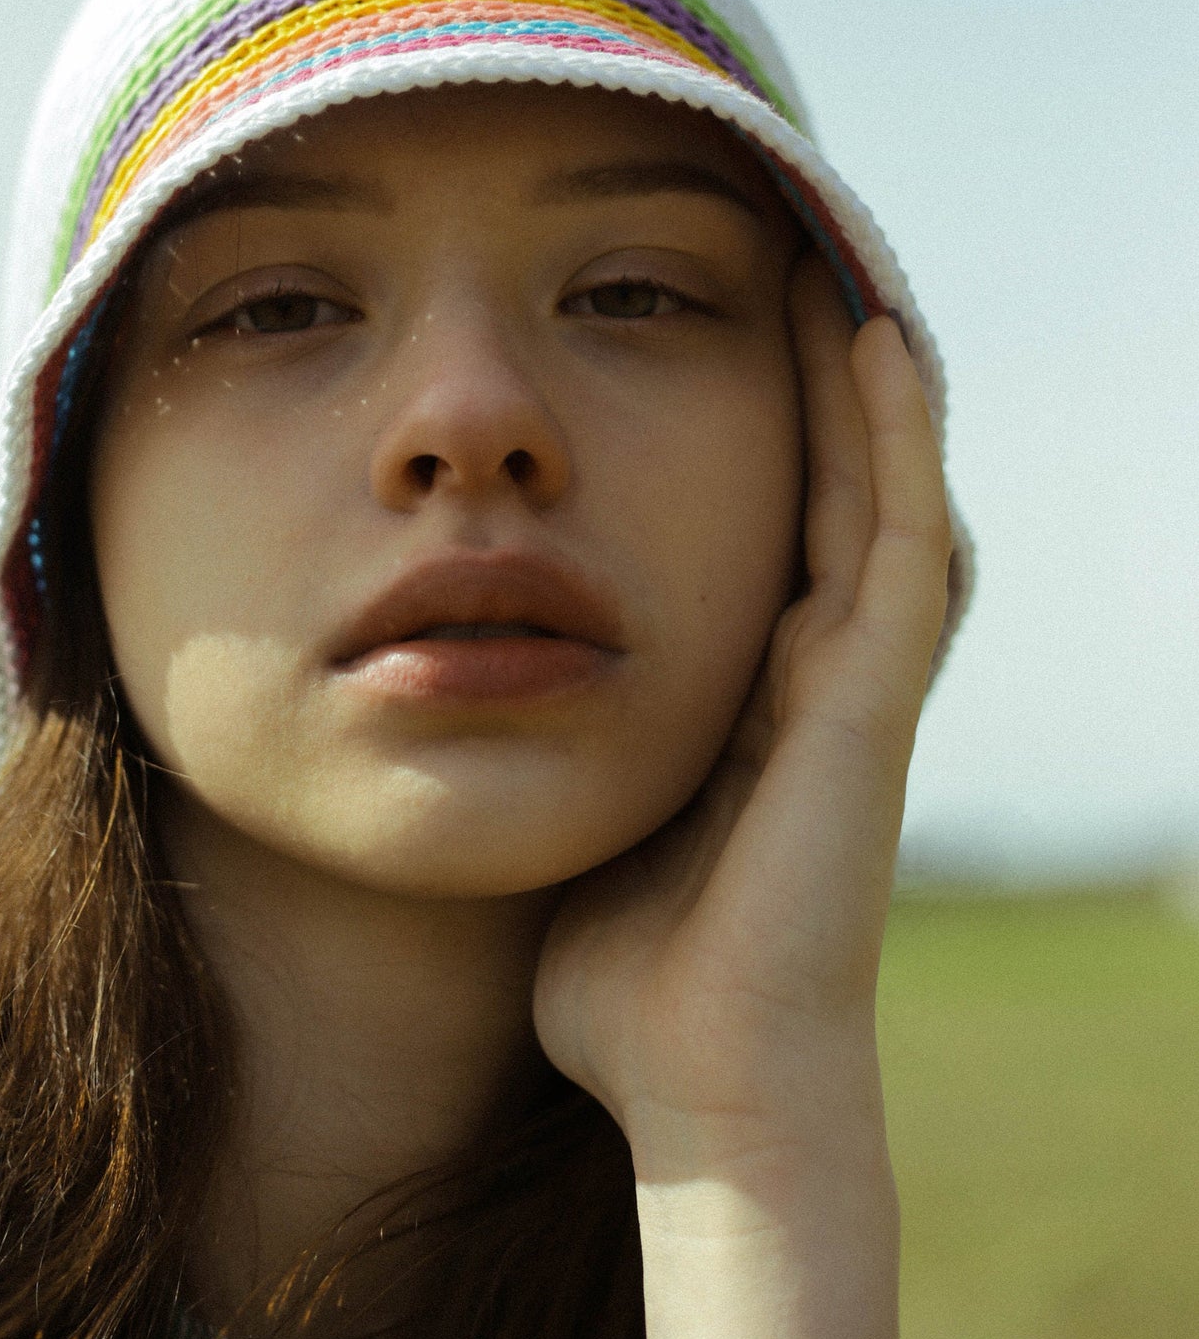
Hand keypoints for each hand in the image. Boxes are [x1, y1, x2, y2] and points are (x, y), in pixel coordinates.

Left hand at [531, 254, 952, 1338]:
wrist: (702, 1089)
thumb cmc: (623, 981)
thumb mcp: (569, 824)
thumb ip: (535, 758)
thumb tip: (446, 712)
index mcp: (739, 693)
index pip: (751, 520)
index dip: (741, 423)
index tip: (690, 324)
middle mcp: (806, 672)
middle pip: (815, 482)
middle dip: (799, 371)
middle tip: (772, 249)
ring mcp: (847, 682)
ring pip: (869, 486)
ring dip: (854, 375)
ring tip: (823, 252)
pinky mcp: (868, 700)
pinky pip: (891, 537)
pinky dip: (893, 436)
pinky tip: (872, 340)